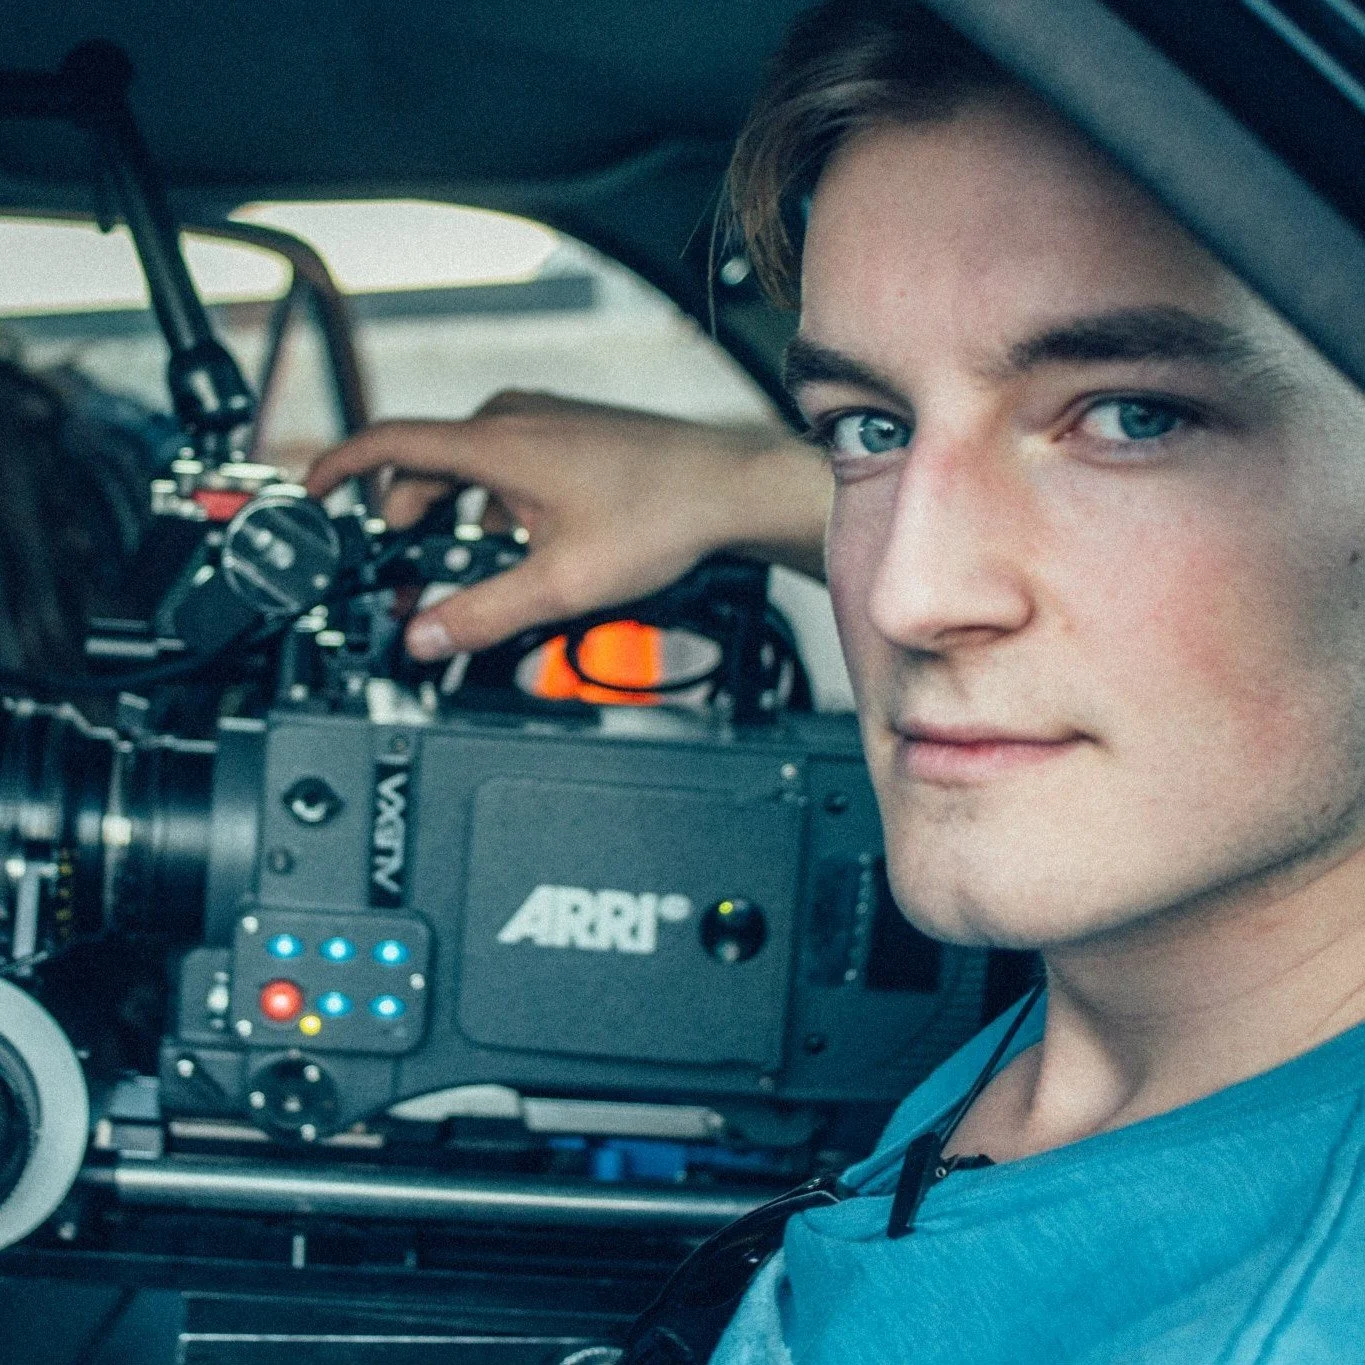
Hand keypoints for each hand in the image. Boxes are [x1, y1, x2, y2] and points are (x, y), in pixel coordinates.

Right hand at [307, 391, 828, 658]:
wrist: (730, 490)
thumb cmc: (659, 515)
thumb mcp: (558, 583)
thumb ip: (480, 615)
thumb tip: (423, 636)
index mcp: (494, 442)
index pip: (386, 443)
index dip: (338, 470)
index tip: (312, 494)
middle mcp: (514, 419)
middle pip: (426, 467)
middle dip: (409, 524)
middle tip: (412, 578)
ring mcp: (544, 423)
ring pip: (470, 470)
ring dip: (459, 519)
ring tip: (480, 573)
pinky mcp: (570, 436)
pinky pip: (508, 467)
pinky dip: (498, 506)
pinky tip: (528, 549)